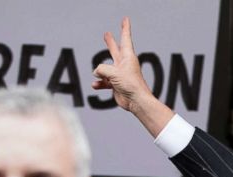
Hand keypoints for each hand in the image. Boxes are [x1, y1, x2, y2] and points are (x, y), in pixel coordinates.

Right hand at [92, 17, 173, 136]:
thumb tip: (96, 73)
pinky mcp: (116, 85)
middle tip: (107, 34)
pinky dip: (99, 83)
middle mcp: (124, 64)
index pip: (125, 39)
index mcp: (128, 57)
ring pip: (106, 68)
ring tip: (97, 73)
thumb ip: (101, 69)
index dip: (125, 28)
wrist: (136, 101)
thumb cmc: (130, 85)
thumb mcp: (113, 72)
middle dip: (110, 42)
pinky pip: (104, 82)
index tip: (126, 19)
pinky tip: (96, 85)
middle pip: (115, 50)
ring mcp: (120, 75)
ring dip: (100, 71)